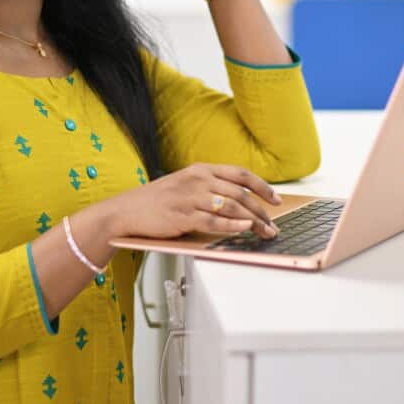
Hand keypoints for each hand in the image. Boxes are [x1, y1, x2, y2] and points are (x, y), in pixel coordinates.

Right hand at [109, 163, 281, 239]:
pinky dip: (233, 226)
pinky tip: (244, 230)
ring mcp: (191, 197)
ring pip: (232, 207)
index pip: (240, 175)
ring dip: (253, 222)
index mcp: (201, 169)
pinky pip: (214, 221)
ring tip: (264, 233)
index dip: (262, 187)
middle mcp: (198, 180)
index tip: (276, 200)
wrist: (127, 210)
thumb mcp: (185, 184)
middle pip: (241, 194)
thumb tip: (240, 202)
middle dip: (262, 211)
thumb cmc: (157, 200)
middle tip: (273, 225)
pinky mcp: (184, 216)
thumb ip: (210, 188)